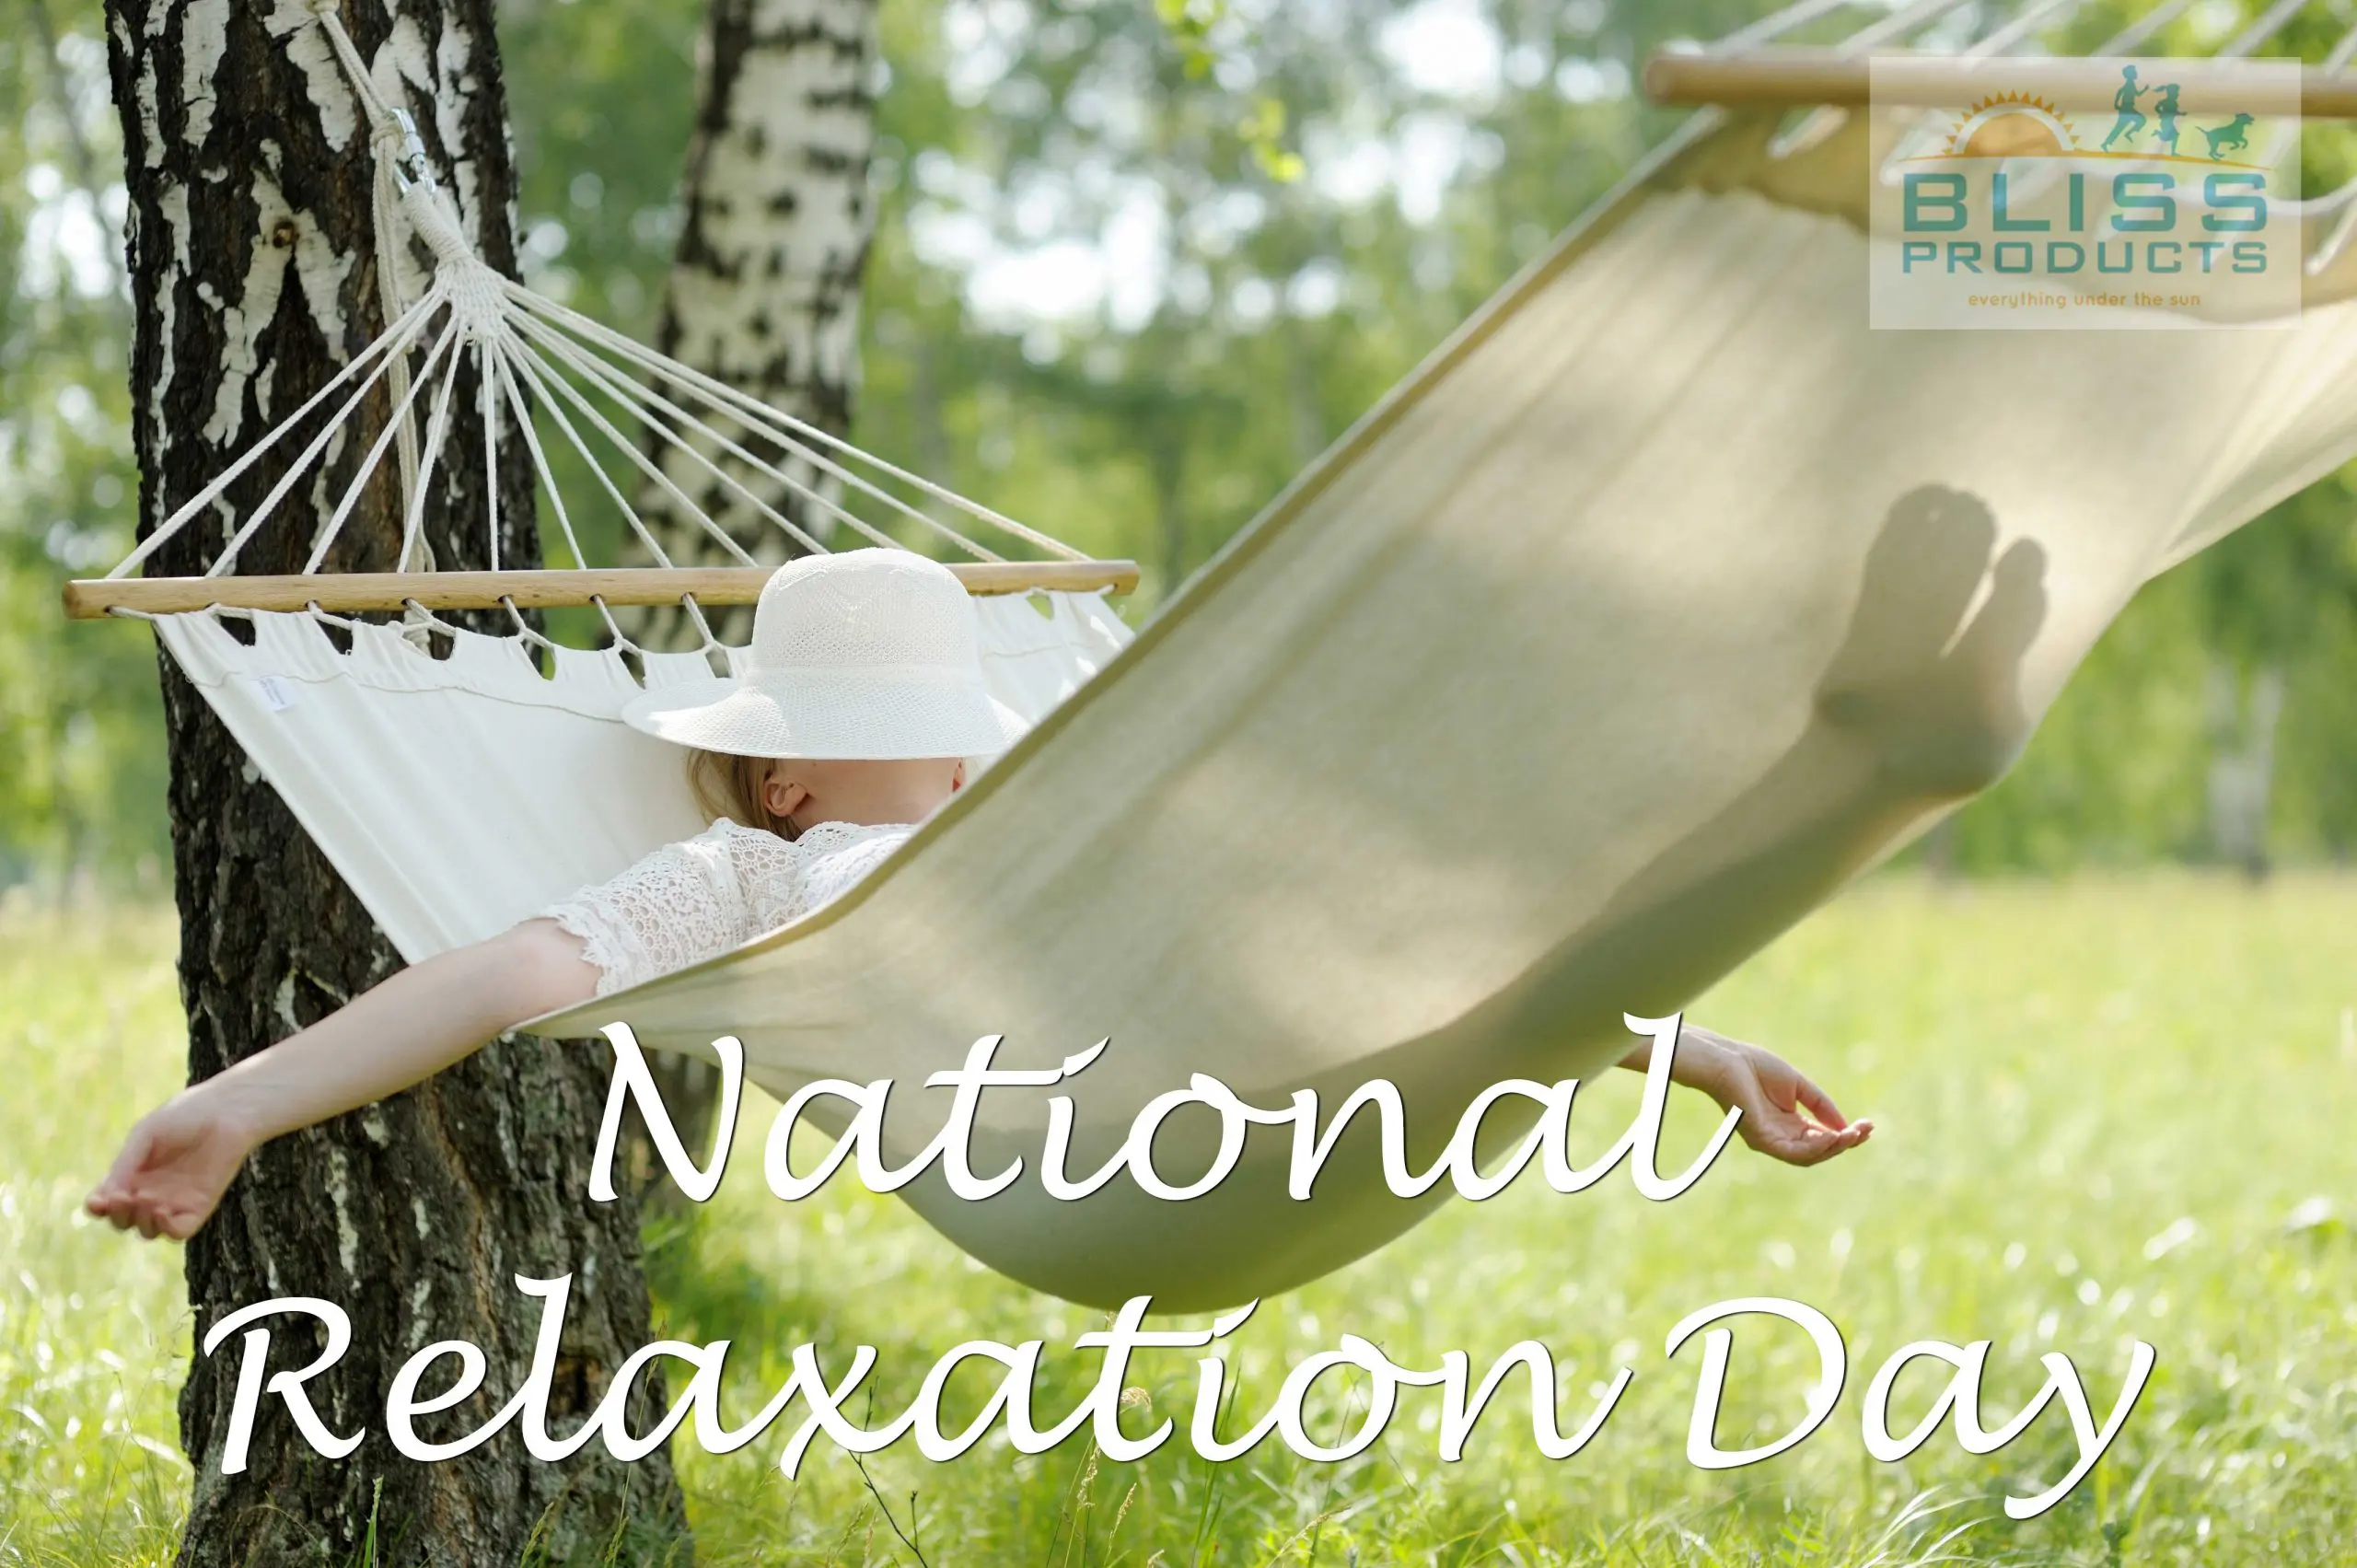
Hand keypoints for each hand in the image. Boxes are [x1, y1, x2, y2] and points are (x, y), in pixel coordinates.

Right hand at [85, 1085, 256, 1240]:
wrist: (227, 1112)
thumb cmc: (185, 1117)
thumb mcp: (145, 1136)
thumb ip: (125, 1165)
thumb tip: (106, 1198)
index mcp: (132, 1175)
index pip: (105, 1203)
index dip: (97, 1207)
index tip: (99, 1201)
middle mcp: (150, 1193)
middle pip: (123, 1221)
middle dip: (117, 1215)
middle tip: (123, 1197)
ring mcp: (174, 1203)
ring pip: (147, 1231)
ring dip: (140, 1221)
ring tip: (146, 1198)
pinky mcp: (199, 1208)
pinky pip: (177, 1232)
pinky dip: (165, 1228)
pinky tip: (161, 1210)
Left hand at [1662, 1030, 1873, 1167]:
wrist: (1728, 1061)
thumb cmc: (1757, 1067)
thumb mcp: (1800, 1086)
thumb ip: (1821, 1105)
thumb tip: (1845, 1127)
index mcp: (1789, 1123)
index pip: (1822, 1137)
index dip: (1846, 1133)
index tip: (1869, 1125)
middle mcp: (1781, 1136)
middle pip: (1819, 1149)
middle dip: (1845, 1142)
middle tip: (1866, 1131)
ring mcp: (1771, 1141)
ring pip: (1809, 1155)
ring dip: (1835, 1147)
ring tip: (1854, 1135)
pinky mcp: (1762, 1141)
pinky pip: (1794, 1152)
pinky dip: (1816, 1147)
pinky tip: (1834, 1137)